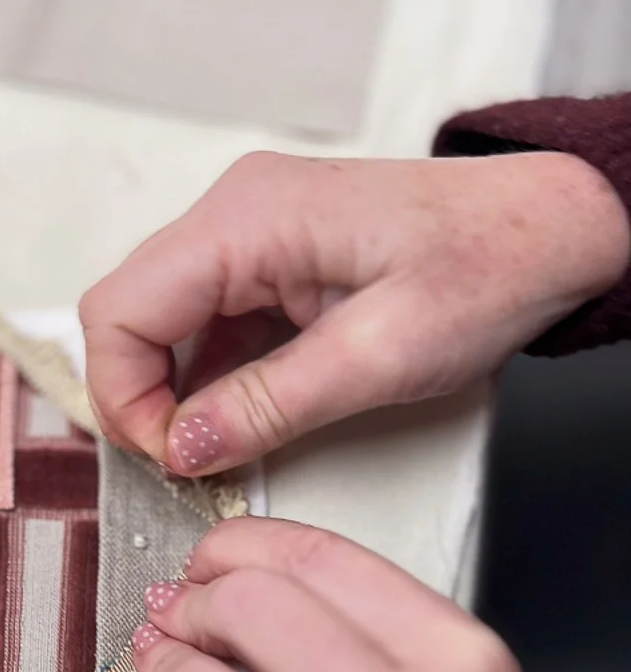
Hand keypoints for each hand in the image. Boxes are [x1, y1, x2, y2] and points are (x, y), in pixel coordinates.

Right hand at [80, 151, 628, 472]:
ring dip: (167, 389)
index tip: (170, 457)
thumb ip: (268, 406)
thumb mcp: (380, 356)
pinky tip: (234, 412)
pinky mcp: (260, 256)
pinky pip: (198, 320)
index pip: (119, 309)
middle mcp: (229, 212)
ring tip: (213, 443)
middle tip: (184, 459)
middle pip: (123, 311)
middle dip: (137, 396)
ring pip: (152, 319)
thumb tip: (181, 450)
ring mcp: (242, 231)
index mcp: (247, 219)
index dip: (124, 396)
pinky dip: (201, 376)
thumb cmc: (487, 269)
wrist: (553, 229)